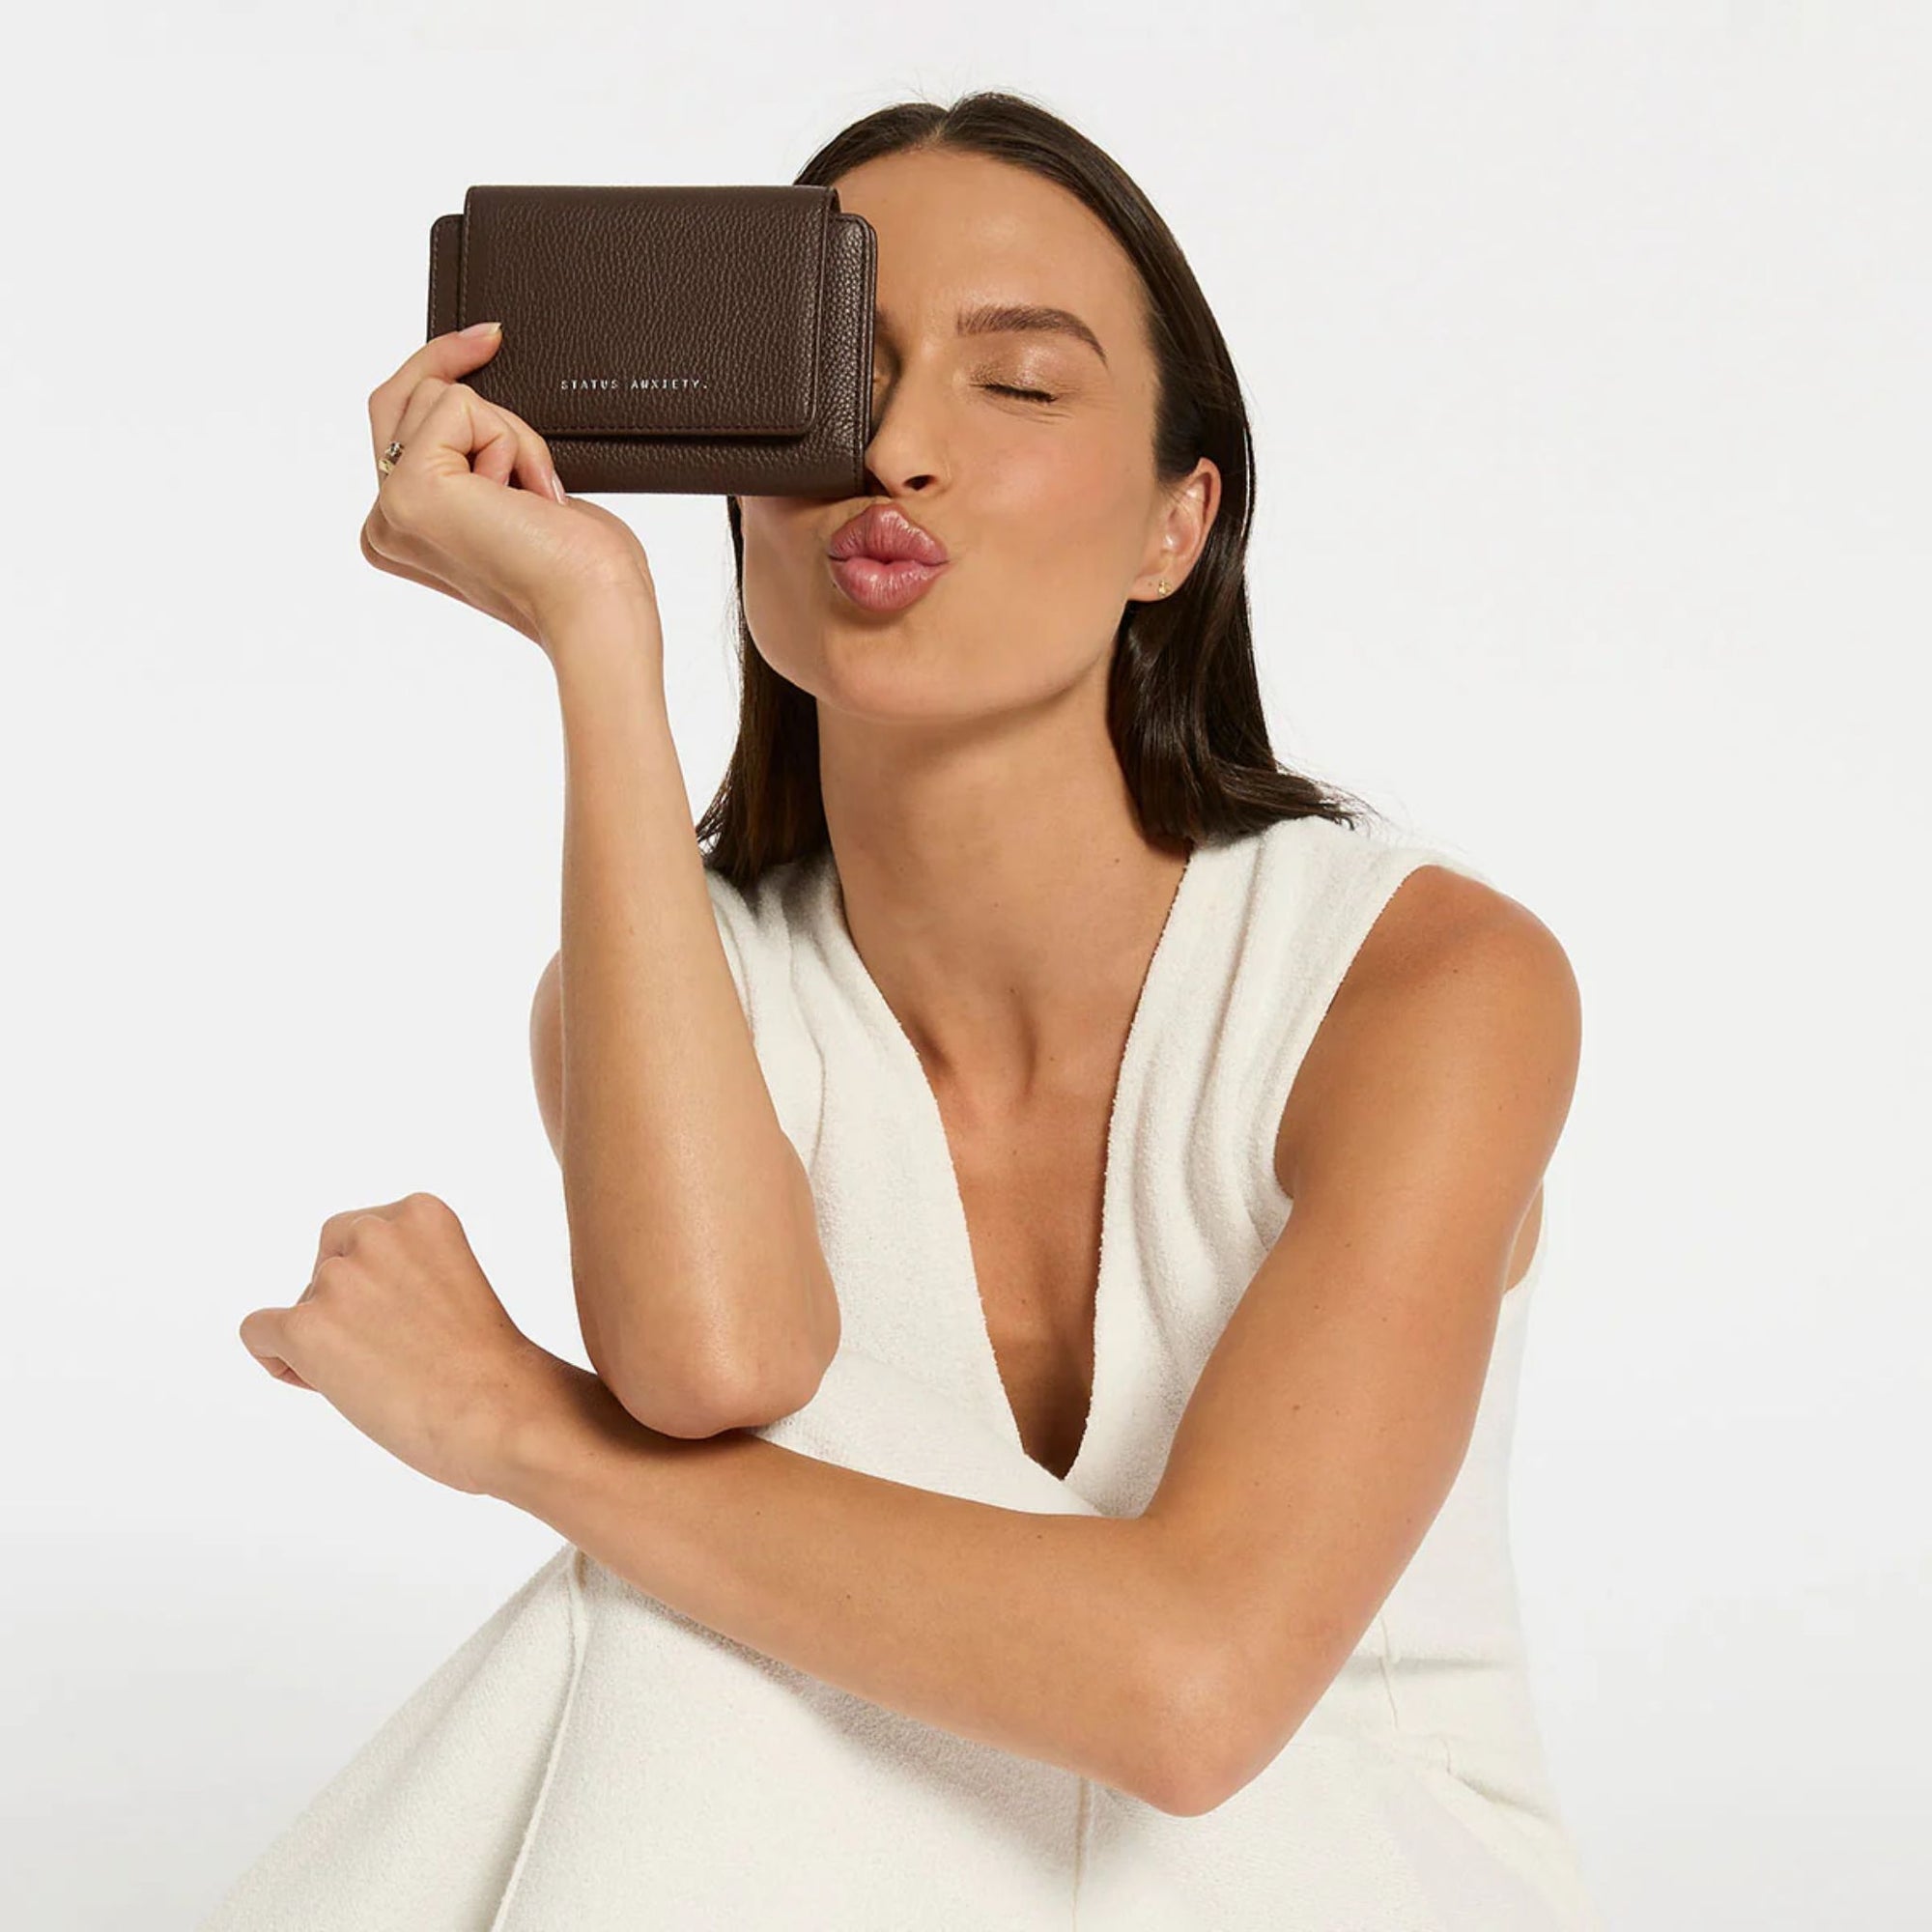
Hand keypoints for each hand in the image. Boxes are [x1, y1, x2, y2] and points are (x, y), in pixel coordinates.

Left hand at [238, 1191, 564, 1496]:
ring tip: (379, 1375)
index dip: (377, 1285)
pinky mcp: (307, 1326)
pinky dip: (279, 1360)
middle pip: (326, 1262)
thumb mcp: (452, 1280)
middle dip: (344, 1303)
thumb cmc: (490, 1366)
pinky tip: (323, 1382)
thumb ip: (402, 1268)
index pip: (362, 1235)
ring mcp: (339, 1279)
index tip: (415, 1321)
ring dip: (326, 1339)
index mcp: (420, 1210)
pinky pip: (258, 1332)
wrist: (502, 1414)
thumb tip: (337, 1303)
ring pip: (300, 1304)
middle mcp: (375, 1231)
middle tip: (392, 1350)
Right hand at [360, 324, 667, 664]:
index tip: (486, 339)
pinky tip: (528, 495)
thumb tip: (471, 399)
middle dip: (460, 372)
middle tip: (495, 337)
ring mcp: (391, 508)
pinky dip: (512, 440)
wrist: (597, 608)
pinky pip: (459, 406)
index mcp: (402, 531)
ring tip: (534, 494)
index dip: (438, 371)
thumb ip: (477, 460)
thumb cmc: (579, 568)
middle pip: (399, 395)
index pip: (397, 422)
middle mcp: (384, 525)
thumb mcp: (518, 498)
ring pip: (439, 396)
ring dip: (509, 432)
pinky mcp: (412, 491)